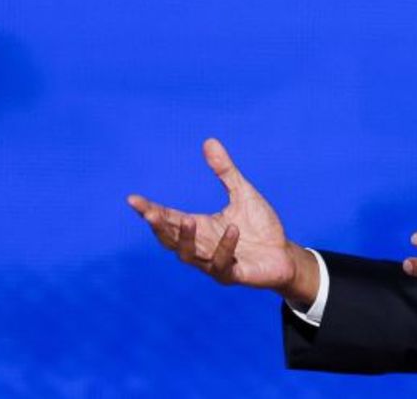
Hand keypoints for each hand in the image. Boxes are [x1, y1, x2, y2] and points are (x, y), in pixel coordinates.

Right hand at [126, 138, 318, 304]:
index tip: (132, 199)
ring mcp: (213, 263)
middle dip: (158, 226)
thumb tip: (209, 140)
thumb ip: (225, 171)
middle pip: (169, 239)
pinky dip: (226, 247)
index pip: (168, 218)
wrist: (284, 254)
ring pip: (188, 255)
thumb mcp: (242, 193)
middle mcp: (201, 247)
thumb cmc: (260, 226)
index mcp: (199, 228)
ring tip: (187, 220)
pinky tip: (233, 229)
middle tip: (150, 212)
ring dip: (185, 239)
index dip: (150, 210)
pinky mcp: (232, 275)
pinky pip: (222, 264)